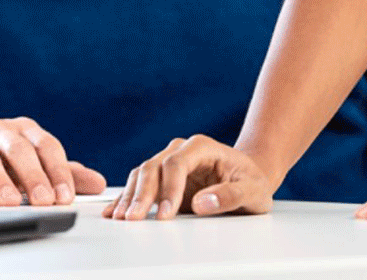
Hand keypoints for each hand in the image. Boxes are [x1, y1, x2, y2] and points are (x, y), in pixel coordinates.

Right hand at [0, 117, 105, 205]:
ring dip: (0, 180)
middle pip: (20, 150)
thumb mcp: (33, 160)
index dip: (58, 171)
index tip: (66, 197)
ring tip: (9, 202)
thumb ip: (63, 172)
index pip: (47, 146)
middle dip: (33, 176)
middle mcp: (1, 129)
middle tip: (43, 201)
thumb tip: (99, 183)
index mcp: (26, 129)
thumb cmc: (1, 154)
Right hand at [103, 135, 274, 220]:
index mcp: (202, 147)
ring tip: (122, 219)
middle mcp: (182, 151)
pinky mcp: (163, 180)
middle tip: (133, 220)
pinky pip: (139, 185)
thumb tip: (201, 203)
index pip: (177, 162)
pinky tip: (114, 211)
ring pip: (142, 174)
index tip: (165, 214)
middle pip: (154, 166)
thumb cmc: (252, 182)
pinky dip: (126, 197)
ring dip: (130, 197)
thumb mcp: (252, 190)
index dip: (168, 188)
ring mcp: (170, 164)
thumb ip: (229, 195)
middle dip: (142, 194)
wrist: (248, 179)